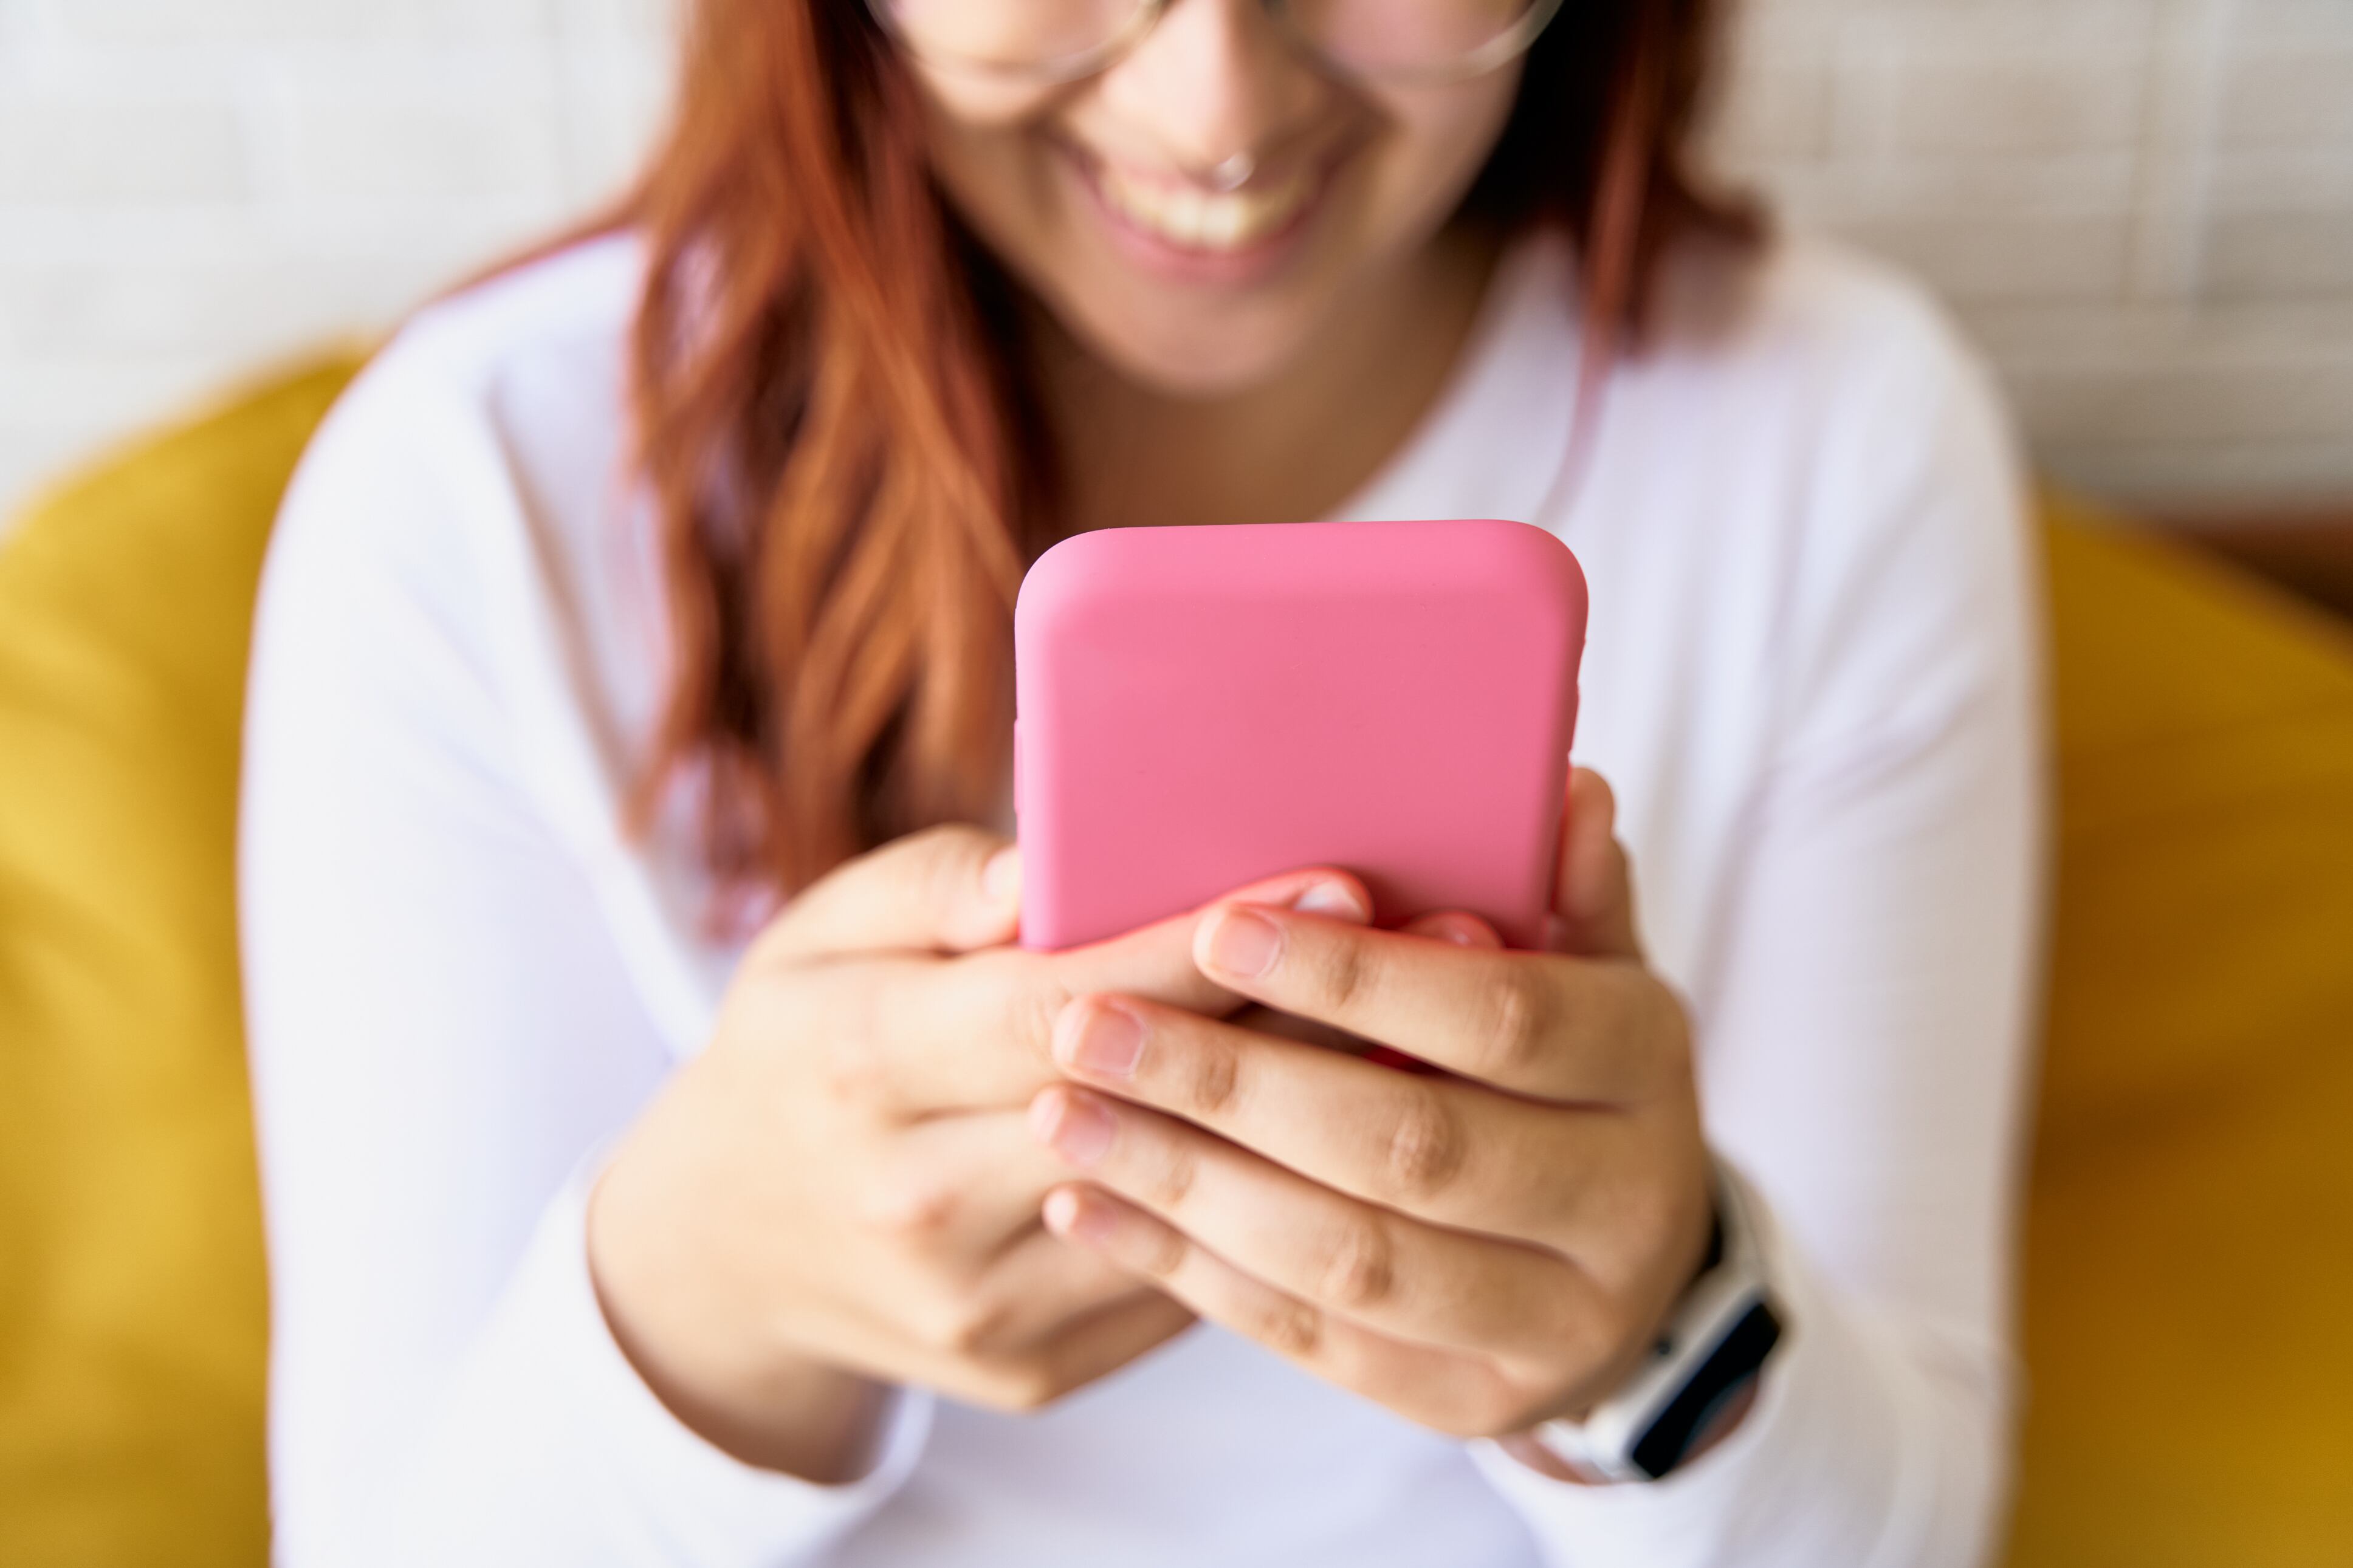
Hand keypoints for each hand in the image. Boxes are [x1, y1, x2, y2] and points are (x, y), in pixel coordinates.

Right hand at [588, 824, 1370, 1482]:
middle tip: (1435, 945)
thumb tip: (1048, 869)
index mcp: (858, 1064)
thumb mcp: (822, 935)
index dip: (1199, 943)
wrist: (730, 1248)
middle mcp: (914, 1197)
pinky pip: (1179, 1285)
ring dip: (1313, 1121)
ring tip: (1428, 1033)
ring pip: (1184, 1206)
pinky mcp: (1030, 1366)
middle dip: (1297, 1018)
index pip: (1058, 1000)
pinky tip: (1350, 1139)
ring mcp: (976, 1302)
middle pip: (1143, 1102)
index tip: (1330, 875)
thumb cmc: (801, 1049)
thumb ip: (939, 889)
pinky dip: (1267, 1208)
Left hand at [1028, 769, 1719, 1457]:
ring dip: (1186, 1183)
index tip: (1216, 928)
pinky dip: (1189, 1270)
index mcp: (1646, 1064)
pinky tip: (1092, 1203)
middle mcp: (1623, 1206)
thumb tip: (1563, 789)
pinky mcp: (1469, 1402)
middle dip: (1232, 1084)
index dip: (1356, 977)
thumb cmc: (1570, 1071)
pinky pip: (1313, 1339)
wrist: (1627, 1267)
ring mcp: (1553, 1324)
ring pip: (1348, 1258)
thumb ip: (1562, 888)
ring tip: (1063, 1112)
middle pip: (1410, 1148)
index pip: (1499, 1016)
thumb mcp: (1587, 966)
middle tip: (1085, 1026)